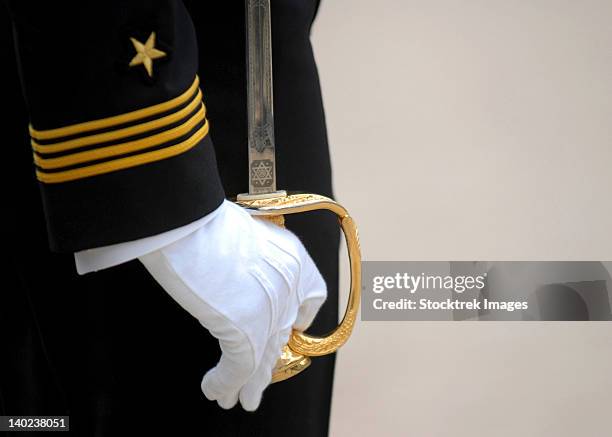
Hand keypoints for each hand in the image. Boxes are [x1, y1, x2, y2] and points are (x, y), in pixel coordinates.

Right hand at [138, 200, 326, 410]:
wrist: (190, 221)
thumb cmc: (205, 220)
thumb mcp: (243, 234)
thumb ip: (251, 260)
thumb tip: (235, 281)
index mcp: (295, 258)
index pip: (312, 298)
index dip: (300, 319)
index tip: (291, 330)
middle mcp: (290, 287)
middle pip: (281, 335)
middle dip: (267, 362)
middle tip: (257, 383)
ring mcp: (271, 311)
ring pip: (262, 357)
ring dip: (248, 383)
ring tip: (239, 401)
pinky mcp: (246, 330)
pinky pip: (239, 368)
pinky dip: (226, 383)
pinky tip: (215, 392)